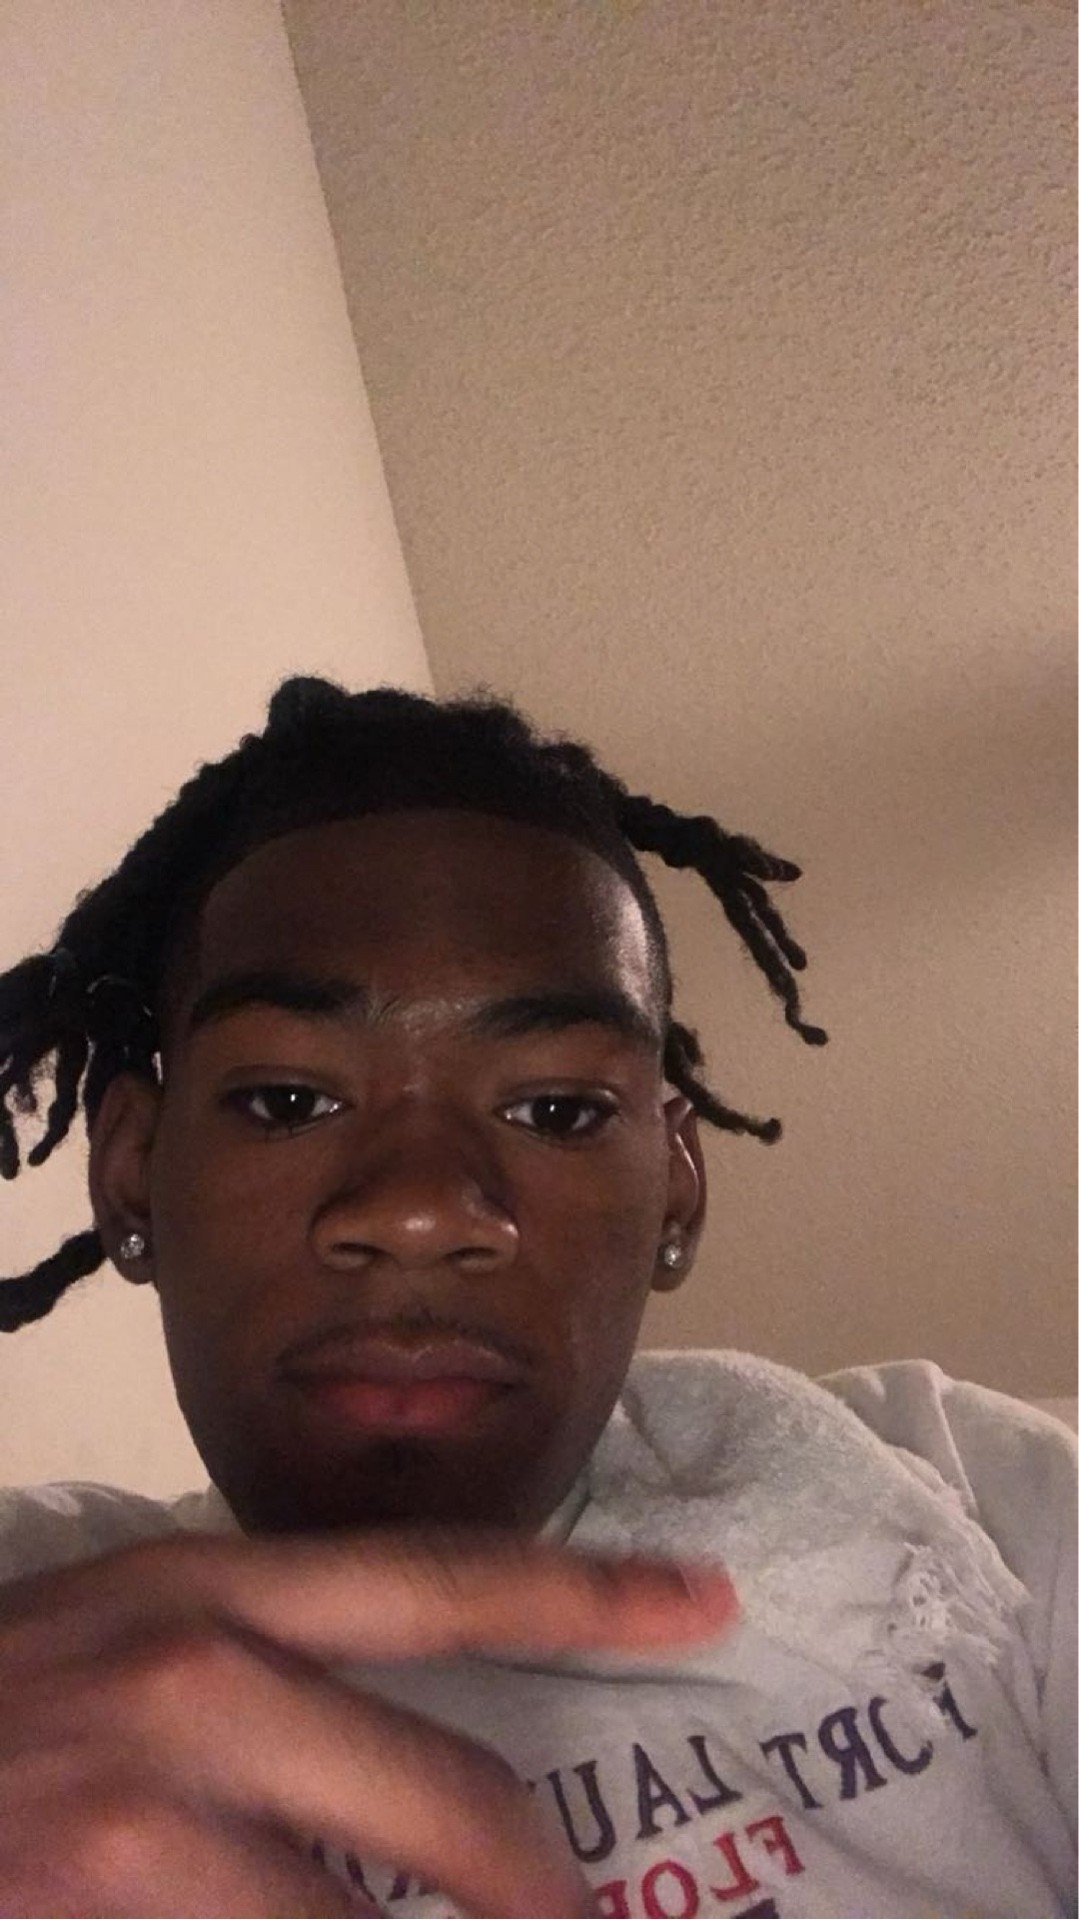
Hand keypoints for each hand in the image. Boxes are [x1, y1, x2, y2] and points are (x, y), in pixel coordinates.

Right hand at [0, 1530, 737, 1916]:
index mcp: (211, 1590)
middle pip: (450, 1802)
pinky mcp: (101, 1914)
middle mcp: (196, 1678)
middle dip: (542, 1898)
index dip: (585, 1593)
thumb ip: (262, 1679)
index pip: (438, 1578)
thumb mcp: (124, 1646)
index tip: (704, 1599)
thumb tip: (399, 1759)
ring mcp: (142, 1815)